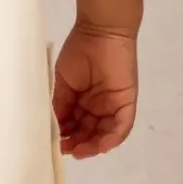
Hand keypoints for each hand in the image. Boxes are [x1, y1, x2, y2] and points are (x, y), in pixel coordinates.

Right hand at [53, 25, 138, 158]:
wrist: (99, 32)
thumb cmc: (78, 53)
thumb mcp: (62, 83)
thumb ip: (60, 105)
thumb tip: (56, 128)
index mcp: (83, 100)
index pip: (75, 125)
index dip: (67, 136)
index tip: (56, 145)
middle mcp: (99, 105)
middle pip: (90, 131)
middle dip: (79, 143)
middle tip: (67, 150)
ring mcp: (113, 104)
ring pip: (106, 133)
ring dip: (94, 145)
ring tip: (80, 151)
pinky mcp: (126, 102)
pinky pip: (122, 125)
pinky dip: (112, 138)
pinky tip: (100, 146)